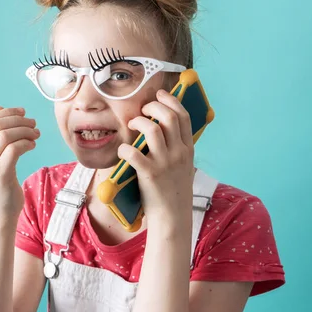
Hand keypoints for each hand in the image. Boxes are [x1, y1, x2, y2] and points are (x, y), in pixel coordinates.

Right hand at [0, 106, 40, 219]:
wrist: (0, 210)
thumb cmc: (0, 178)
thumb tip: (0, 108)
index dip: (7, 113)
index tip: (24, 112)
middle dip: (19, 120)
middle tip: (33, 123)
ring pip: (6, 136)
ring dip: (25, 131)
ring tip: (36, 134)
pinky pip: (14, 150)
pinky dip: (27, 143)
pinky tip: (33, 145)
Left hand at [117, 89, 194, 223]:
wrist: (173, 217)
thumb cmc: (174, 189)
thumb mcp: (184, 165)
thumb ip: (178, 146)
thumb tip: (164, 126)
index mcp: (188, 149)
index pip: (184, 116)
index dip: (171, 100)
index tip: (160, 94)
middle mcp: (178, 153)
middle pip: (169, 117)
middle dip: (153, 106)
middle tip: (143, 108)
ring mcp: (165, 163)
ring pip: (152, 129)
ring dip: (138, 122)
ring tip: (132, 125)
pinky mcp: (150, 174)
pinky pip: (134, 152)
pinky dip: (125, 148)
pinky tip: (124, 150)